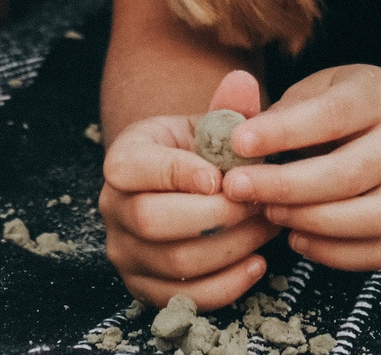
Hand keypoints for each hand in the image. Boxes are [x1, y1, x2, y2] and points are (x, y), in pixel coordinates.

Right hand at [99, 69, 276, 307]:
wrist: (187, 188)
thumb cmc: (203, 153)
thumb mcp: (212, 125)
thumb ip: (229, 108)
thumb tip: (243, 82)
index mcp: (123, 160)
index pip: (133, 169)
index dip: (177, 173)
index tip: (221, 176)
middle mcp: (113, 208)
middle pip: (153, 221)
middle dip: (216, 215)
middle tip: (258, 203)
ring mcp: (126, 252)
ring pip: (175, 262)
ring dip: (231, 247)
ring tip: (267, 227)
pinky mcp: (145, 287)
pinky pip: (185, 298)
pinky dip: (227, 286)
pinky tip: (257, 263)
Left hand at [220, 64, 380, 270]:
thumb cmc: (337, 110)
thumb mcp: (311, 92)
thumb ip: (273, 112)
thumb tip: (228, 136)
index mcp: (378, 95)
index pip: (332, 114)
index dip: (283, 131)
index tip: (238, 143)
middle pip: (352, 172)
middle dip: (288, 186)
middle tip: (238, 189)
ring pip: (373, 217)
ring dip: (313, 222)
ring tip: (270, 215)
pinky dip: (336, 254)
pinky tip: (298, 239)